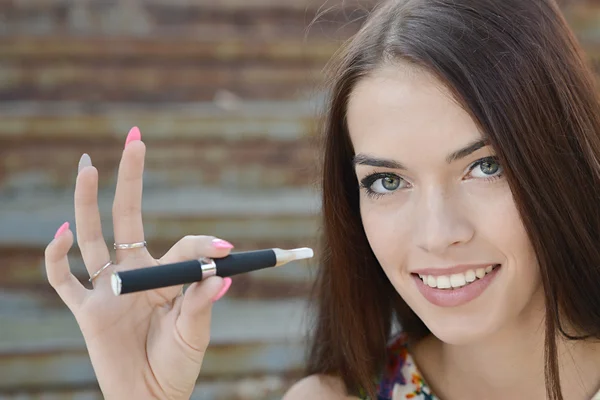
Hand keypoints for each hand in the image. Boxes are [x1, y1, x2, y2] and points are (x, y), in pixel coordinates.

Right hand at [44, 127, 232, 399]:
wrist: (151, 398)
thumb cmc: (177, 366)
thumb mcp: (194, 334)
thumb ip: (202, 304)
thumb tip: (222, 273)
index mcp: (166, 277)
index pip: (183, 248)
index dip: (204, 246)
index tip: (227, 249)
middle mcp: (135, 274)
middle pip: (127, 216)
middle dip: (130, 177)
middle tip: (135, 137)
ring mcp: (107, 290)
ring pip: (92, 237)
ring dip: (86, 201)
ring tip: (88, 164)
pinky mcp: (86, 312)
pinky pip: (63, 281)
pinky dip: (57, 257)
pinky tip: (63, 231)